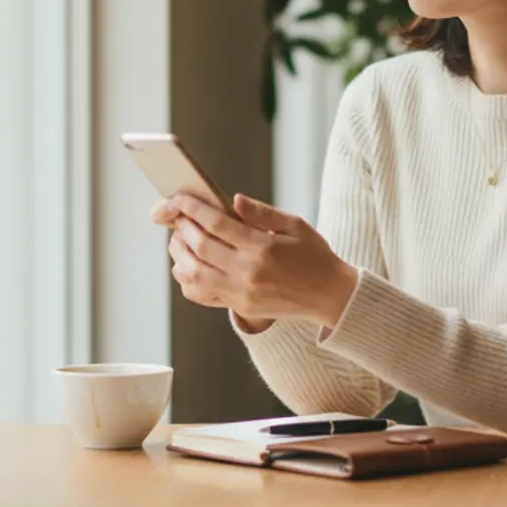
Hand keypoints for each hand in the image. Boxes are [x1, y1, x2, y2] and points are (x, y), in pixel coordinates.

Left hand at [150, 192, 357, 330]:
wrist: (329, 296)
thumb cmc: (315, 256)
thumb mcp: (296, 225)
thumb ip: (263, 213)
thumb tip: (234, 200)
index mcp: (264, 248)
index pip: (218, 224)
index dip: (194, 209)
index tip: (180, 199)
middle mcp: (249, 272)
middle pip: (201, 247)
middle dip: (183, 228)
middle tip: (177, 216)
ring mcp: (242, 293)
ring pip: (194, 273)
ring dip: (180, 254)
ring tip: (179, 239)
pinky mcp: (240, 307)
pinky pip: (202, 294)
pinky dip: (187, 279)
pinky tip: (187, 265)